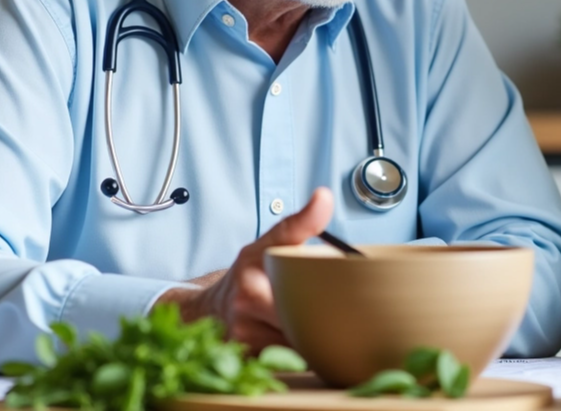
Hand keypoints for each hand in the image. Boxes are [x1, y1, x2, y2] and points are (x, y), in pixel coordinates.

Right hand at [157, 187, 333, 352]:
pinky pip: (285, 363)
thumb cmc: (247, 272)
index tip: (345, 303)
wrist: (210, 307)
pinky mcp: (247, 361)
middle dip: (325, 323)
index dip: (325, 304)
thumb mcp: (270, 242)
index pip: (298, 300)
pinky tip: (313, 346)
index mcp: (253, 285)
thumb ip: (300, 223)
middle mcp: (244, 316)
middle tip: (350, 317)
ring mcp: (243, 342)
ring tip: (334, 329)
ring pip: (295, 349)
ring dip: (316, 342)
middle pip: (300, 328)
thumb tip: (324, 197)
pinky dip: (301, 356)